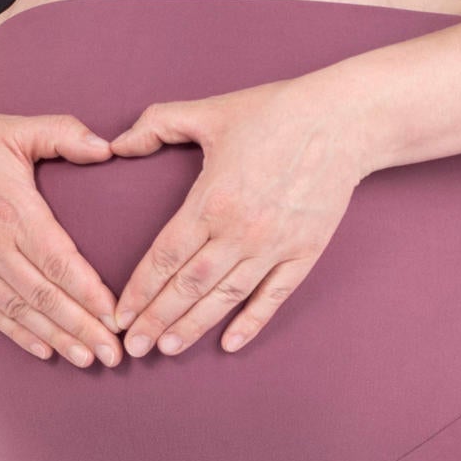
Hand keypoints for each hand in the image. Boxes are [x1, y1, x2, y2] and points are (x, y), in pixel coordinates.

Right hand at [0, 108, 123, 367]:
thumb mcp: (15, 128)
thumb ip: (64, 133)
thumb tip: (108, 148)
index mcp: (13, 210)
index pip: (60, 261)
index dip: (90, 293)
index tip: (117, 317)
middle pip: (45, 297)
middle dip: (83, 328)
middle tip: (115, 354)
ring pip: (20, 311)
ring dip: (56, 338)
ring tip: (87, 359)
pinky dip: (18, 334)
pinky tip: (45, 351)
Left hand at [105, 73, 370, 357]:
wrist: (343, 120)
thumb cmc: (275, 111)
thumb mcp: (209, 111)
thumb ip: (157, 124)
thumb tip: (117, 143)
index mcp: (212, 200)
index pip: (164, 257)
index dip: (139, 290)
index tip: (119, 314)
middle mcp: (240, 231)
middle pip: (188, 286)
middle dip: (157, 320)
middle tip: (132, 347)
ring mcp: (274, 246)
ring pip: (226, 297)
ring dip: (194, 326)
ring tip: (168, 350)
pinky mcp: (304, 252)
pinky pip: (273, 296)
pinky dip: (252, 322)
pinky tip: (230, 343)